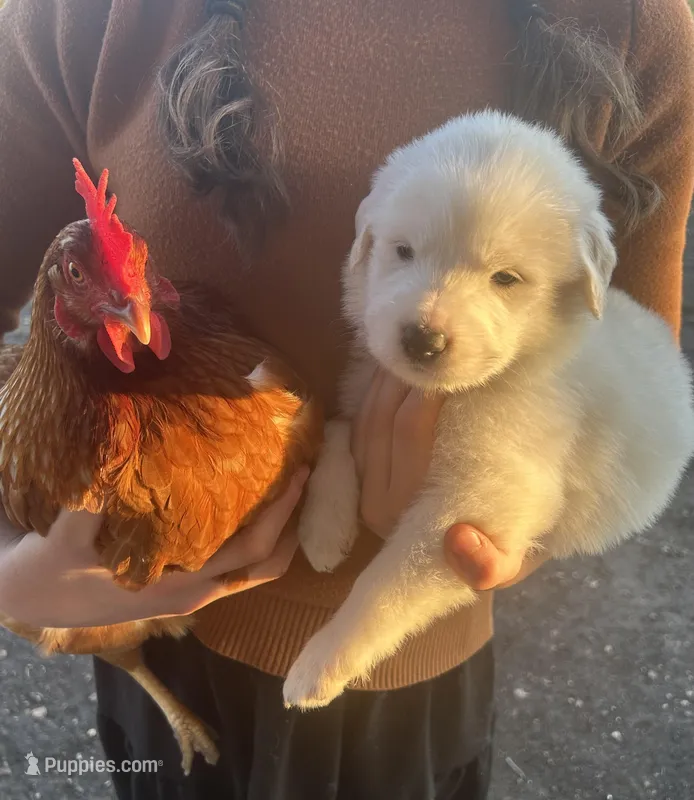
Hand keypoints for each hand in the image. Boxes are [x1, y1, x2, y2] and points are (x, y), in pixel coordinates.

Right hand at [0, 468, 308, 627]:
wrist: (29, 598)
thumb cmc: (48, 573)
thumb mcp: (62, 541)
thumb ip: (89, 506)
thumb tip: (115, 455)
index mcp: (182, 586)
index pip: (252, 551)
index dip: (282, 515)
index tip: (302, 474)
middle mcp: (196, 593)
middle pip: (268, 563)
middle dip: (294, 522)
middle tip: (308, 474)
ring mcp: (192, 592)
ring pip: (256, 569)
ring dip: (280, 533)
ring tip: (291, 489)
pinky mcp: (183, 585)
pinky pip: (236, 565)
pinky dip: (256, 540)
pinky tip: (250, 506)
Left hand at [352, 370, 544, 589]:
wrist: (456, 567)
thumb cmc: (493, 552)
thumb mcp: (503, 566)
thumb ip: (489, 566)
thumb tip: (458, 539)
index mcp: (405, 511)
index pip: (407, 433)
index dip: (424, 393)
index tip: (454, 366)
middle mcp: (375, 500)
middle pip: (380, 418)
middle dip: (403, 376)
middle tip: (434, 345)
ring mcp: (361, 485)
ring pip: (365, 417)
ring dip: (387, 378)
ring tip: (417, 350)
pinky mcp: (356, 475)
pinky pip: (358, 423)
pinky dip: (375, 391)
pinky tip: (397, 369)